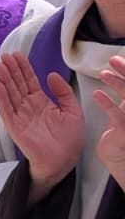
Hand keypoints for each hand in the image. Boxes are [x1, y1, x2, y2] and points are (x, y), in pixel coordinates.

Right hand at [0, 51, 85, 198]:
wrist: (63, 160)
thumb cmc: (69, 139)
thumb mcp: (73, 111)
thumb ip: (63, 92)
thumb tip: (50, 75)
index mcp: (41, 102)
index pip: (29, 81)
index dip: (23, 68)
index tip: (17, 55)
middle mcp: (28, 107)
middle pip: (17, 84)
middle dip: (11, 70)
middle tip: (5, 56)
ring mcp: (20, 116)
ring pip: (10, 94)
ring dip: (4, 79)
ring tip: (0, 66)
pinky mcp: (14, 126)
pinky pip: (6, 110)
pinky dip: (2, 98)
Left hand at [92, 54, 124, 188]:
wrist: (121, 161)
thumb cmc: (121, 133)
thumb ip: (123, 91)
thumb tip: (116, 69)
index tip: (118, 58)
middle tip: (113, 60)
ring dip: (117, 84)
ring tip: (103, 74)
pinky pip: (119, 117)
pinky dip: (109, 104)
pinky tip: (97, 94)